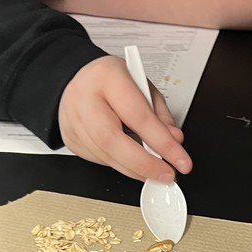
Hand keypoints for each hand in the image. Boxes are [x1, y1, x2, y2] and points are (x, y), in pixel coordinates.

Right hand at [57, 55, 191, 182]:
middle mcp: (85, 98)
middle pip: (112, 140)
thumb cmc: (112, 82)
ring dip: (134, 169)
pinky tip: (131, 162)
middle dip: (144, 164)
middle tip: (166, 174)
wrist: (80, 80)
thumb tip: (174, 141)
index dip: (162, 143)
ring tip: (153, 172)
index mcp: (107, 77)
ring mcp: (73, 120)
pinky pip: (98, 160)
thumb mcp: (143, 87)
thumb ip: (160, 114)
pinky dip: (120, 165)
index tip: (180, 161)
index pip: (138, 116)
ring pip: (105, 155)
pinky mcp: (70, 138)